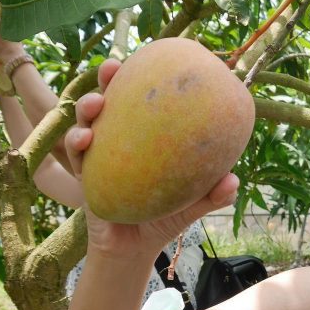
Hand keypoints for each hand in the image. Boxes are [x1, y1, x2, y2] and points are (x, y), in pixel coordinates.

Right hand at [65, 58, 239, 257]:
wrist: (134, 250)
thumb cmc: (165, 218)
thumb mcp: (193, 205)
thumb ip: (213, 194)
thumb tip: (233, 179)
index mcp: (146, 140)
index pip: (143, 102)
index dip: (143, 78)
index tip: (149, 58)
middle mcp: (119, 141)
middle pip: (111, 101)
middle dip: (107, 79)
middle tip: (112, 68)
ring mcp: (98, 156)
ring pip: (87, 121)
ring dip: (87, 108)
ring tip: (95, 104)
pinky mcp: (84, 176)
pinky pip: (77, 155)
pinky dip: (77, 144)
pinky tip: (83, 139)